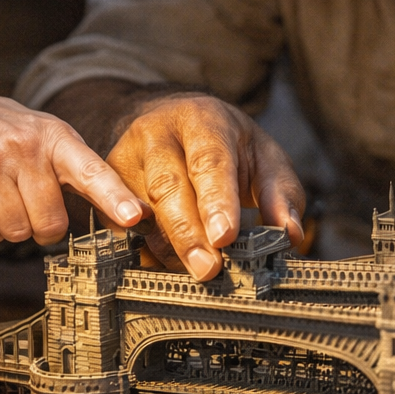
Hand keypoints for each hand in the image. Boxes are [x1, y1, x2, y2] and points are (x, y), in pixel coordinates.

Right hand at [0, 90, 143, 243]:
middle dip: (45, 228)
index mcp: (58, 139)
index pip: (92, 171)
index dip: (115, 197)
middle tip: (35, 207)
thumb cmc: (20, 138)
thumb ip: (91, 178)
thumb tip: (134, 218)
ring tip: (6, 198)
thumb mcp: (57, 142)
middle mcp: (25, 146)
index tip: (135, 216)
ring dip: (14, 228)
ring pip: (15, 230)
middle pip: (49, 222)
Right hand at [107, 94, 303, 281]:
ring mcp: (124, 158)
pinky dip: (145, 252)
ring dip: (168, 249)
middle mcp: (156, 134)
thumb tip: (290, 234)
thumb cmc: (225, 144)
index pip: (209, 161)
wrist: (170, 120)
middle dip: (187, 233)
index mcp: (202, 120)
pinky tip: (168, 267)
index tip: (225, 237)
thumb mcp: (262, 156)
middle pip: (167, 187)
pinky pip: (120, 227)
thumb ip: (280, 194)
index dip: (215, 201)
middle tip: (208, 270)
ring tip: (195, 274)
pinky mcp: (104, 187)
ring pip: (141, 212)